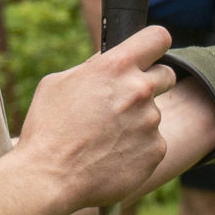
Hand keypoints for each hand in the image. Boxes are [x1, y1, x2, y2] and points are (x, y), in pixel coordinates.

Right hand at [16, 26, 174, 212]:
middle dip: (150, 83)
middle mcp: (139, 90)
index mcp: (116, 66)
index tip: (148, 54)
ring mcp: (151, 122)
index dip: (154, 45)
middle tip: (125, 101)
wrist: (49, 178)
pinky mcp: (156, 151)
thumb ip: (93, 68)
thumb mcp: (59, 82)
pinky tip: (112, 156)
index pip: (158, 37)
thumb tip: (110, 63)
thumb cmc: (47, 128)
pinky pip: (154, 142)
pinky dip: (138, 148)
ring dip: (137, 121)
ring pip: (153, 114)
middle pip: (166, 75)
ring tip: (105, 138)